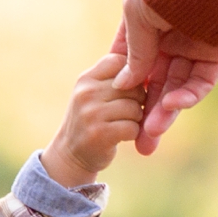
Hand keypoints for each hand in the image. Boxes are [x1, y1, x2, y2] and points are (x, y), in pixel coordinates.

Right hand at [41, 54, 146, 187]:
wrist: (70, 155)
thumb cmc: (91, 120)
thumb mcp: (93, 92)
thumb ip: (114, 77)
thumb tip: (147, 62)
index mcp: (86, 78)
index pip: (119, 61)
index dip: (132, 75)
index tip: (128, 90)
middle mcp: (86, 93)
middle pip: (133, 87)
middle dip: (137, 100)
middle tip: (126, 112)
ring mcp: (91, 113)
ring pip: (135, 107)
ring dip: (136, 119)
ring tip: (122, 124)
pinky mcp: (99, 134)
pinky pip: (132, 127)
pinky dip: (133, 134)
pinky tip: (121, 136)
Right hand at [110, 0, 217, 154]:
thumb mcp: (136, 14)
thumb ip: (133, 51)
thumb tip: (127, 84)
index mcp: (143, 21)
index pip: (129, 62)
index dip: (122, 90)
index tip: (112, 114)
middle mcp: (167, 35)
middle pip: (154, 83)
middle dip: (146, 114)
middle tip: (140, 144)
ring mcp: (191, 44)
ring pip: (176, 86)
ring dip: (164, 112)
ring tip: (150, 138)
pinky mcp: (215, 51)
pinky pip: (200, 80)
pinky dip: (187, 95)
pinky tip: (173, 106)